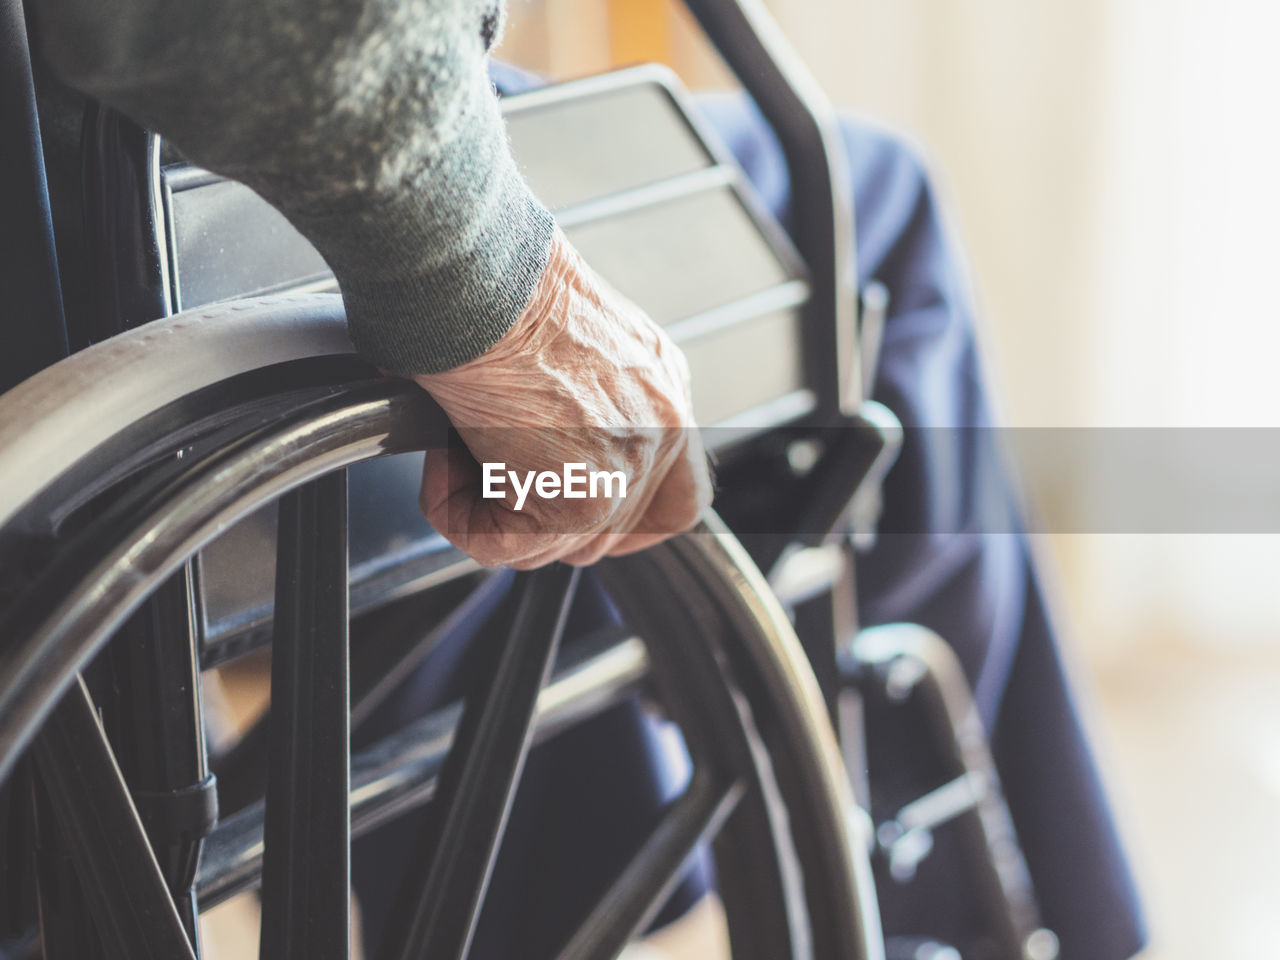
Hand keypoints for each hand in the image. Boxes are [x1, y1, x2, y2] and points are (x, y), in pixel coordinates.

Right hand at [413, 229, 711, 567]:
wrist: (480, 274)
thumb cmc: (500, 281)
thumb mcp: (564, 330)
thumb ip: (575, 395)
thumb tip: (529, 437)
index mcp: (659, 385)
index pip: (674, 493)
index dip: (623, 517)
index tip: (574, 511)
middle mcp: (658, 428)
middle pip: (609, 530)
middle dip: (537, 516)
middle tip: (481, 466)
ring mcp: (626, 467)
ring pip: (550, 545)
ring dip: (487, 508)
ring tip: (455, 448)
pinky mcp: (579, 499)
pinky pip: (502, 546)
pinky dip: (457, 512)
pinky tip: (444, 459)